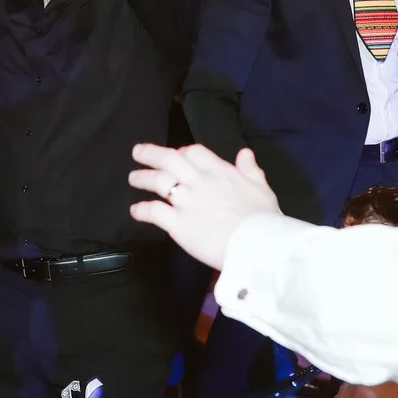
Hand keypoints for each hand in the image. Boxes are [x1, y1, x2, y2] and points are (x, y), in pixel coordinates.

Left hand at [127, 142, 282, 270]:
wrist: (257, 245)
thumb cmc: (264, 219)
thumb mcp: (262, 188)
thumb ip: (251, 170)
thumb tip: (244, 153)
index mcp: (220, 172)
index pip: (194, 152)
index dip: (182, 152)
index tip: (176, 155)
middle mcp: (199, 182)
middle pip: (169, 160)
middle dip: (151, 154)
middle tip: (137, 152)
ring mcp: (187, 202)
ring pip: (158, 182)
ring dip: (143, 177)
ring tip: (133, 178)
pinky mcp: (178, 224)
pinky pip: (154, 211)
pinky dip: (142, 210)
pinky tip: (136, 210)